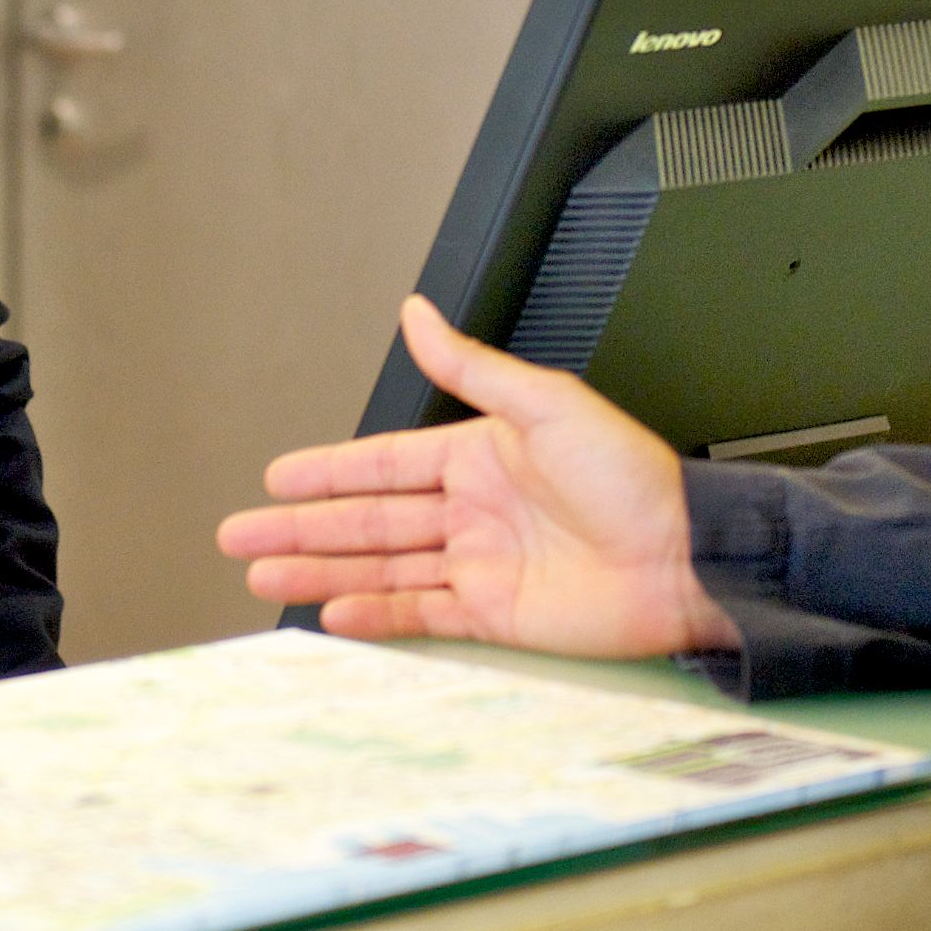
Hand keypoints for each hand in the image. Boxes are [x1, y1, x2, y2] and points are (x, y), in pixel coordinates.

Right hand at [215, 296, 737, 657]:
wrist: (688, 555)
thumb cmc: (636, 477)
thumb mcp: (547, 404)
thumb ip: (471, 367)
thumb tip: (416, 314)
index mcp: (481, 456)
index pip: (384, 463)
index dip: (329, 472)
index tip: (278, 477)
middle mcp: (475, 510)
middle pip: (369, 520)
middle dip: (303, 529)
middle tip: (241, 534)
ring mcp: (482, 565)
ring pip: (382, 569)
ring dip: (322, 573)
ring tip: (264, 577)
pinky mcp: (498, 615)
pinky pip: (421, 613)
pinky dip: (375, 616)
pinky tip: (332, 614)